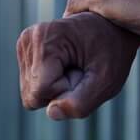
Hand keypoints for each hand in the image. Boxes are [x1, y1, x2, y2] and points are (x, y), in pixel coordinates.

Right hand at [16, 12, 139, 119]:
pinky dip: (52, 82)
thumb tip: (52, 112)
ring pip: (31, 93)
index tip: (84, 71)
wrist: (113, 27)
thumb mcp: (107, 80)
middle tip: (82, 69)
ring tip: (76, 65)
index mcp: (45, 38)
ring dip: (57, 87)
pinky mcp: (26, 51)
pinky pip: (33, 87)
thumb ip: (81, 103)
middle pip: (32, 95)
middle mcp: (29, 38)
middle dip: (60, 91)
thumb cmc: (113, 51)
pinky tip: (68, 64)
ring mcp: (25, 44)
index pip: (40, 92)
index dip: (66, 91)